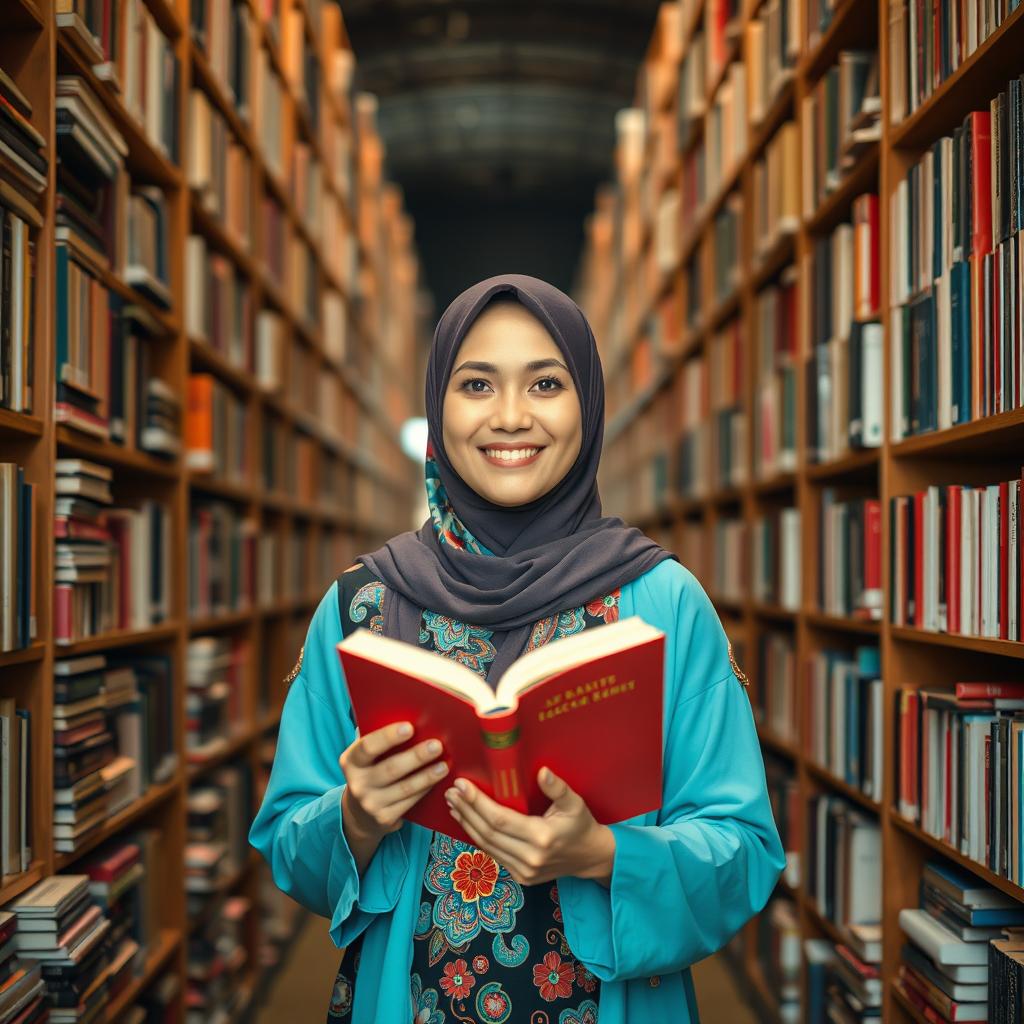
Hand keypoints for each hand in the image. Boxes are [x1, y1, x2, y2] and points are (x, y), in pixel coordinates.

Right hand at [339, 721, 448, 841]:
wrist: (359, 814)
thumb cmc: (370, 772)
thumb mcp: (366, 758)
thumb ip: (379, 740)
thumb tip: (409, 717)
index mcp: (351, 762)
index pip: (368, 746)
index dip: (388, 737)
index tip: (410, 727)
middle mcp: (357, 784)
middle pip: (391, 769)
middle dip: (416, 756)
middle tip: (437, 745)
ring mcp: (371, 804)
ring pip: (405, 788)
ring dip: (427, 775)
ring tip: (444, 765)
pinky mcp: (385, 818)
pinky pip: (410, 802)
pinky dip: (426, 789)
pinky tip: (438, 780)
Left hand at [444, 767, 615, 887]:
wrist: (590, 857)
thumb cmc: (581, 825)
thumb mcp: (574, 803)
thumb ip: (557, 788)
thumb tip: (543, 772)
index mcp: (542, 837)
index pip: (499, 819)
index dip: (477, 802)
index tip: (462, 785)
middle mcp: (530, 858)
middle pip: (487, 833)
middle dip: (466, 810)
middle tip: (451, 792)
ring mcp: (523, 871)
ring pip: (485, 846)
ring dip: (466, 823)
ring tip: (453, 804)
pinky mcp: (520, 878)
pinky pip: (492, 855)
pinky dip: (477, 837)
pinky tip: (467, 821)